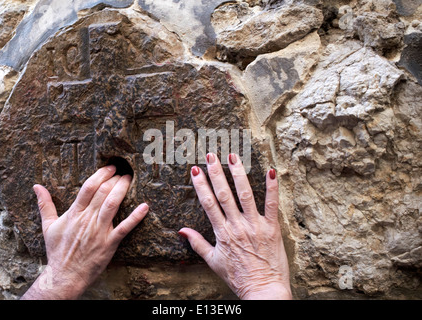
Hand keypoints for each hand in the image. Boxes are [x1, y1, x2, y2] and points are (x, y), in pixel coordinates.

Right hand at [21, 165, 148, 299]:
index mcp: (74, 214)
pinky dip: (135, 217)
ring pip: (112, 204)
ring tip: (129, 180)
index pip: (88, 188)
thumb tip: (36, 187)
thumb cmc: (57, 251)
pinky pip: (125, 228)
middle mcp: (87, 220)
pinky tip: (145, 206)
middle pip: (102, 193)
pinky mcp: (109, 243)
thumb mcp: (48, 226)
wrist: (64, 275)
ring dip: (122, 190)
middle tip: (122, 172)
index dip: (100, 175)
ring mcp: (99, 231)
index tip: (110, 167)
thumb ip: (45, 205)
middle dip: (114, 179)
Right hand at [179, 153, 290, 299]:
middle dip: (216, 173)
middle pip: (224, 195)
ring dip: (238, 174)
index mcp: (222, 233)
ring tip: (233, 156)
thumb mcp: (213, 261)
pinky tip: (270, 172)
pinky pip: (272, 205)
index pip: (208, 204)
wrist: (262, 290)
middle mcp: (237, 226)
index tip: (195, 170)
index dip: (201, 185)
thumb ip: (197, 243)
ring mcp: (255, 226)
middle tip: (211, 155)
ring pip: (245, 195)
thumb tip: (181, 231)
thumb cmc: (238, 277)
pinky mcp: (272, 228)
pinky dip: (272, 188)